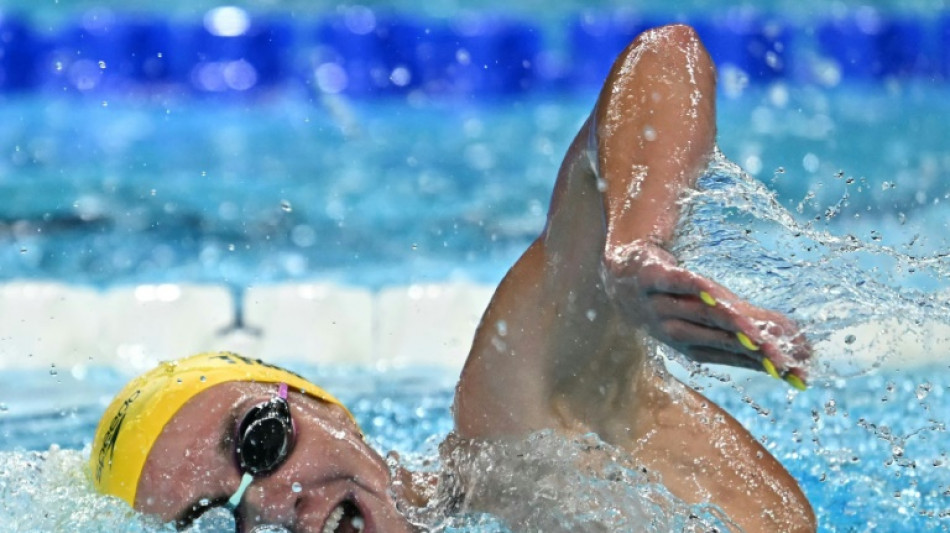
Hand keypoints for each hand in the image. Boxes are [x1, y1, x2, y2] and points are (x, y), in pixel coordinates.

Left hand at [603, 240, 810, 386]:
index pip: (733, 355)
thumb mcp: (712, 315)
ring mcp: (659, 304)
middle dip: (752, 350)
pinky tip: (712, 292)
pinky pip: (673, 282)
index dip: (765, 364)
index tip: (798, 373)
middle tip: (785, 359)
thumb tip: (804, 348)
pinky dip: (691, 287)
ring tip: (758, 334)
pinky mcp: (649, 275)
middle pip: (718, 339)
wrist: (619, 272)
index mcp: (691, 346)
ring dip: (728, 323)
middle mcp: (674, 330)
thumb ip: (753, 329)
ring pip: (699, 314)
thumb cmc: (672, 298)